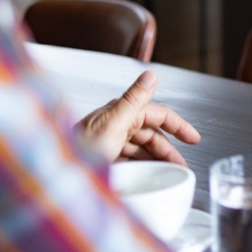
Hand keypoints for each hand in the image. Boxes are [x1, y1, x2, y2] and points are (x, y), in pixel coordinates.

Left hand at [77, 70, 200, 164]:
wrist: (58, 174)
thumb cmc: (79, 150)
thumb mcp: (112, 124)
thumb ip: (134, 99)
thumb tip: (150, 75)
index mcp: (122, 112)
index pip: (159, 114)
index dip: (178, 125)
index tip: (193, 138)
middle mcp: (117, 123)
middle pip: (152, 134)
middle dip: (168, 149)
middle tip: (181, 165)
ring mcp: (110, 140)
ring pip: (142, 148)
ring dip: (157, 159)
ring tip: (167, 173)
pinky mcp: (104, 156)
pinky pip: (130, 160)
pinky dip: (142, 167)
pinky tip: (145, 176)